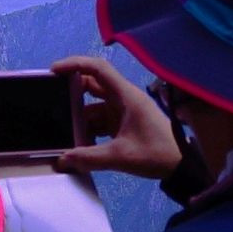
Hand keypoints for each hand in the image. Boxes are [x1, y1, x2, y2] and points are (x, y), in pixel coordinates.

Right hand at [51, 55, 181, 180]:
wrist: (181, 167)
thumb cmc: (157, 154)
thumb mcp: (121, 157)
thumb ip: (89, 158)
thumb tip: (62, 160)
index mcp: (126, 96)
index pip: (98, 68)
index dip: (75, 64)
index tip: (54, 70)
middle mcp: (123, 99)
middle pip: (92, 86)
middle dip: (72, 94)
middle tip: (51, 102)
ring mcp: (123, 111)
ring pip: (94, 107)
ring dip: (79, 117)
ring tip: (61, 130)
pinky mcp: (123, 124)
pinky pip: (100, 121)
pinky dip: (88, 130)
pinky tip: (78, 144)